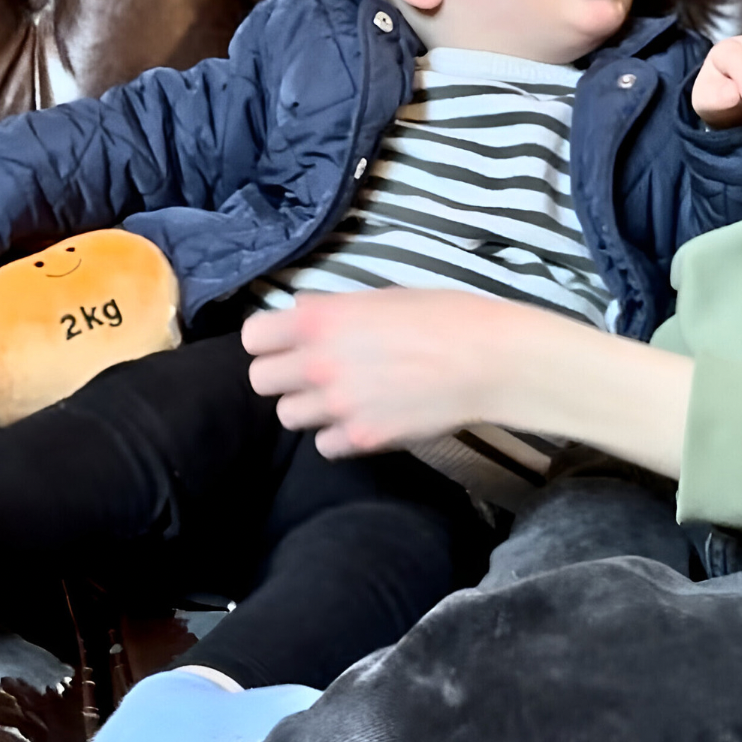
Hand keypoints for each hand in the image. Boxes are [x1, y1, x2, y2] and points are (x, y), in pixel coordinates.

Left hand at [242, 289, 522, 457]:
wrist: (489, 359)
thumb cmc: (442, 314)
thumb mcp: (379, 296)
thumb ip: (332, 309)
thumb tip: (301, 314)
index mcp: (320, 320)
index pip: (252, 337)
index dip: (266, 340)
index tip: (283, 342)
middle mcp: (318, 362)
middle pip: (260, 381)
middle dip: (280, 376)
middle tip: (307, 371)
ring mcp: (338, 404)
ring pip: (287, 416)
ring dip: (306, 407)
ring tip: (336, 396)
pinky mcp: (362, 438)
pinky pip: (323, 445)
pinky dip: (336, 436)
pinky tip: (359, 419)